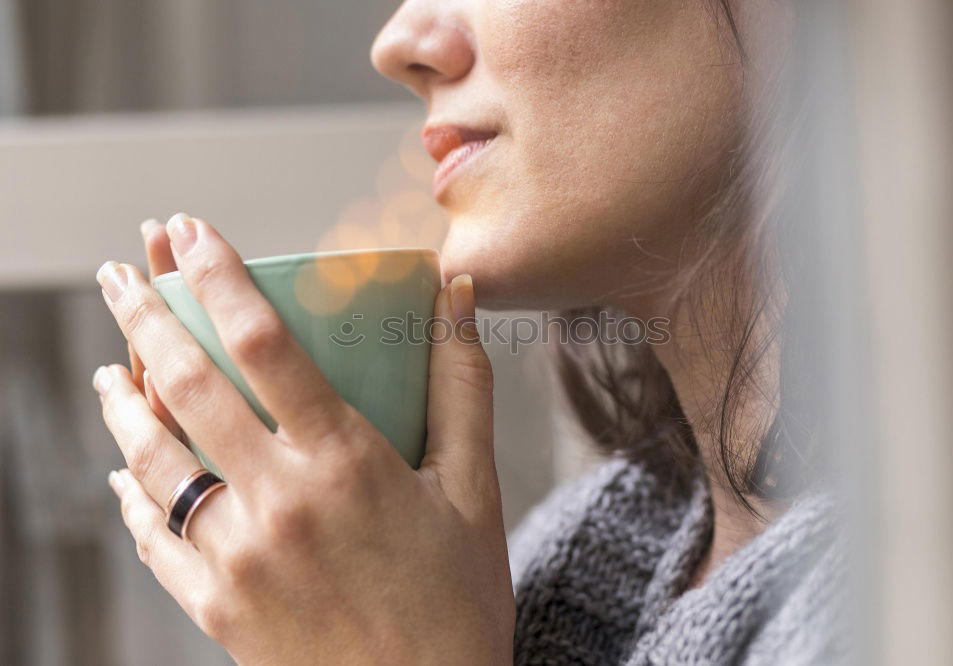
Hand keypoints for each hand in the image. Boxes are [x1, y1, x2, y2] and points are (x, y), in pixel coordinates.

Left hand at [93, 214, 514, 664]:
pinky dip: (131, 494)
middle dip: (144, 317)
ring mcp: (236, 557)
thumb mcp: (475, 491)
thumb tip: (459, 294)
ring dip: (121, 401)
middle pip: (188, 388)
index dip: (221, 278)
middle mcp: (278, 503)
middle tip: (120, 270)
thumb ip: (462, 386)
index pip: (267, 346)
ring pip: (153, 459)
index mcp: (345, 464)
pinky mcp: (214, 607)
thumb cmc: (459, 601)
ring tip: (108, 367)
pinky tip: (124, 473)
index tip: (194, 232)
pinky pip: (152, 538)